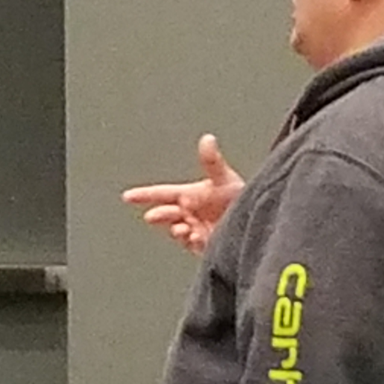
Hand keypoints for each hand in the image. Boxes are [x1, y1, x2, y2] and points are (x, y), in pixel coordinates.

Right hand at [121, 134, 244, 255]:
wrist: (257, 221)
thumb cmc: (241, 197)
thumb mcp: (224, 179)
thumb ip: (212, 161)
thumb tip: (208, 138)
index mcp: (189, 195)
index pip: (161, 194)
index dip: (144, 194)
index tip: (127, 196)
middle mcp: (190, 213)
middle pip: (165, 214)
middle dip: (158, 215)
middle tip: (152, 215)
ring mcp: (195, 229)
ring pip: (176, 230)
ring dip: (176, 229)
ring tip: (183, 229)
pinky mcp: (205, 245)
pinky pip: (192, 245)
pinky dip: (191, 241)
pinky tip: (196, 237)